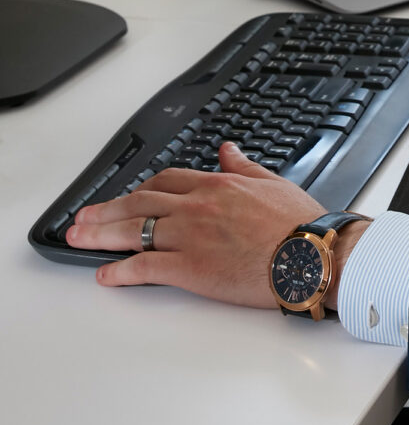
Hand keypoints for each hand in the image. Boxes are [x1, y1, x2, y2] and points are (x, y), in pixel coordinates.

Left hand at [66, 142, 369, 309]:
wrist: (313, 255)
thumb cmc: (302, 225)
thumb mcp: (273, 183)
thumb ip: (244, 166)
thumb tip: (229, 150)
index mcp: (217, 185)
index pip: (165, 181)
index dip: (139, 190)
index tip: (127, 197)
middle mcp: (197, 206)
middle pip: (139, 203)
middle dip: (106, 210)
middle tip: (82, 219)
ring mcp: (190, 237)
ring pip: (133, 230)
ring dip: (101, 234)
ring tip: (79, 239)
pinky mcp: (190, 268)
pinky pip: (144, 267)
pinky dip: (120, 271)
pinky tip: (106, 274)